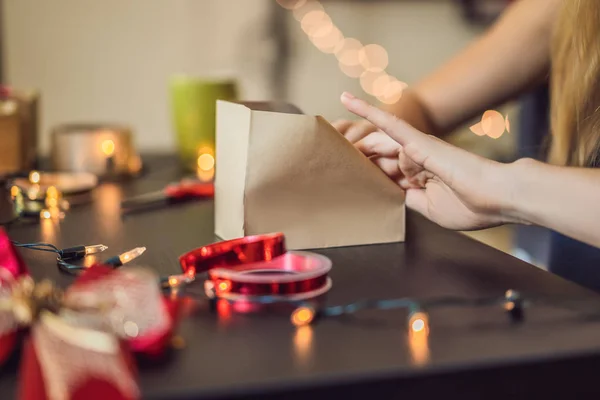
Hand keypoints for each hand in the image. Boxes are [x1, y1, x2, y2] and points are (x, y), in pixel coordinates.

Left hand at [340, 92, 515, 230]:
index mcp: (418, 179)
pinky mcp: (417, 140)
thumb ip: (409, 200)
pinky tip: (347, 100)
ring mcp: (415, 149)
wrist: (499, 197)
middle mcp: (414, 161)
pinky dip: (367, 110)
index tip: (346, 181)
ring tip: (333, 137)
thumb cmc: (473, 206)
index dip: (366, 178)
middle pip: (375, 159)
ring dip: (357, 146)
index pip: (384, 175)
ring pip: (376, 145)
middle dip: (356, 163)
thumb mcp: (430, 209)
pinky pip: (388, 122)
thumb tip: (392, 195)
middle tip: (333, 164)